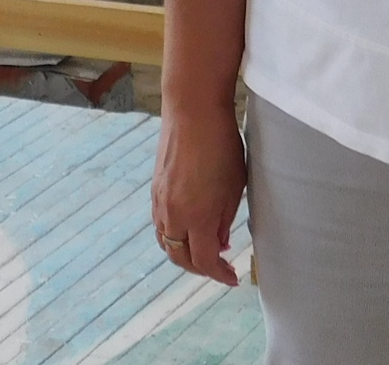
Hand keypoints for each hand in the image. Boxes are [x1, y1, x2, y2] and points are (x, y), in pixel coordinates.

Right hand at [150, 101, 245, 284]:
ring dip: (183, 252)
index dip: (219, 275)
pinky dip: (173, 234)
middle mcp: (173, 214)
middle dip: (200, 268)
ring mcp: (160, 201)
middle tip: (218, 267)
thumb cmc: (221, 145)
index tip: (232, 277)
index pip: (204, 261)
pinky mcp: (155, 188)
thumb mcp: (234, 187)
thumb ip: (224, 220)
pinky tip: (189, 227)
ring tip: (203, 249)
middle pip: (180, 258)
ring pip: (166, 242)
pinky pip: (160, 224)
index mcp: (197, 217)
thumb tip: (218, 242)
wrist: (192, 110)